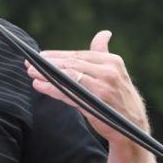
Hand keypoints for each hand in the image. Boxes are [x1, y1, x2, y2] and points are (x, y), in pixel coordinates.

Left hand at [25, 30, 150, 139]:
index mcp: (112, 61)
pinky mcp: (96, 103)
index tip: (41, 55)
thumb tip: (105, 33)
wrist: (132, 130)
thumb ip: (104, 53)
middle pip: (71, 64)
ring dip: (46, 75)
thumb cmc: (119, 99)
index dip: (57, 55)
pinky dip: (52, 89)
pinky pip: (69, 94)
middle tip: (30, 63)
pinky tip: (39, 86)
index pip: (78, 55)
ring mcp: (103, 87)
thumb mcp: (116, 72)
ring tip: (31, 73)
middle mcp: (109, 72)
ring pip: (68, 77)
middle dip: (48, 64)